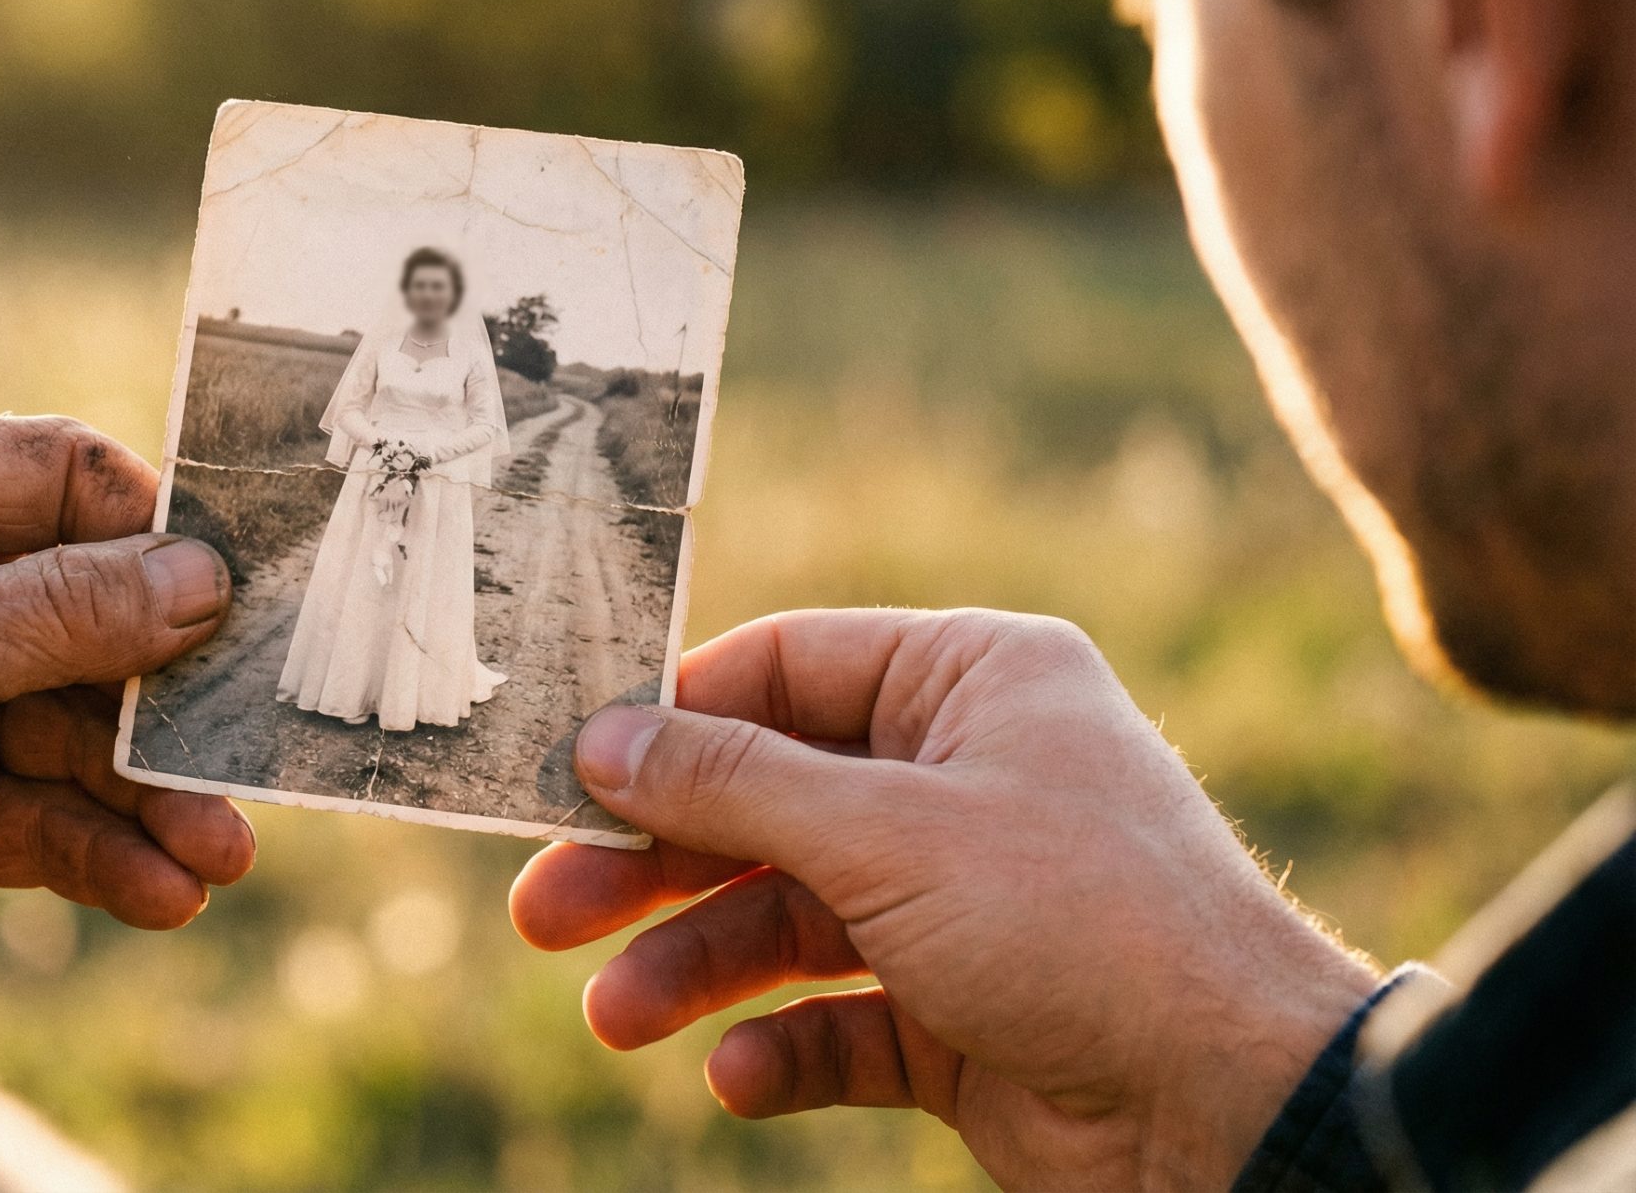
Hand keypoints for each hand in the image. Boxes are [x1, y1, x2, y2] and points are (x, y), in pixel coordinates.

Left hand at [0, 417, 254, 983]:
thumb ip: (65, 611)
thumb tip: (203, 577)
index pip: (58, 475)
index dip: (151, 525)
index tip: (232, 585)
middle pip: (95, 615)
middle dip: (168, 696)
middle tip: (248, 746)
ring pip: (85, 730)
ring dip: (154, 794)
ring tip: (222, 853)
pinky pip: (54, 814)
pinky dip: (108, 851)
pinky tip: (164, 893)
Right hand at [510, 609, 1378, 1190]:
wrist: (1234, 1108)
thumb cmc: (1083, 924)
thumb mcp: (887, 833)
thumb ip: (733, 784)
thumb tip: (603, 740)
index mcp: (972, 683)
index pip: (785, 669)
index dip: (671, 718)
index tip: (566, 767)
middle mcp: (966, 778)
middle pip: (767, 802)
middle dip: (656, 862)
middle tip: (545, 910)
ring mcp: (966, 899)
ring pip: (789, 917)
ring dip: (697, 966)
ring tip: (618, 1017)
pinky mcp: (967, 1010)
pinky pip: (843, 1017)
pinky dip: (781, 1045)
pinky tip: (737, 1075)